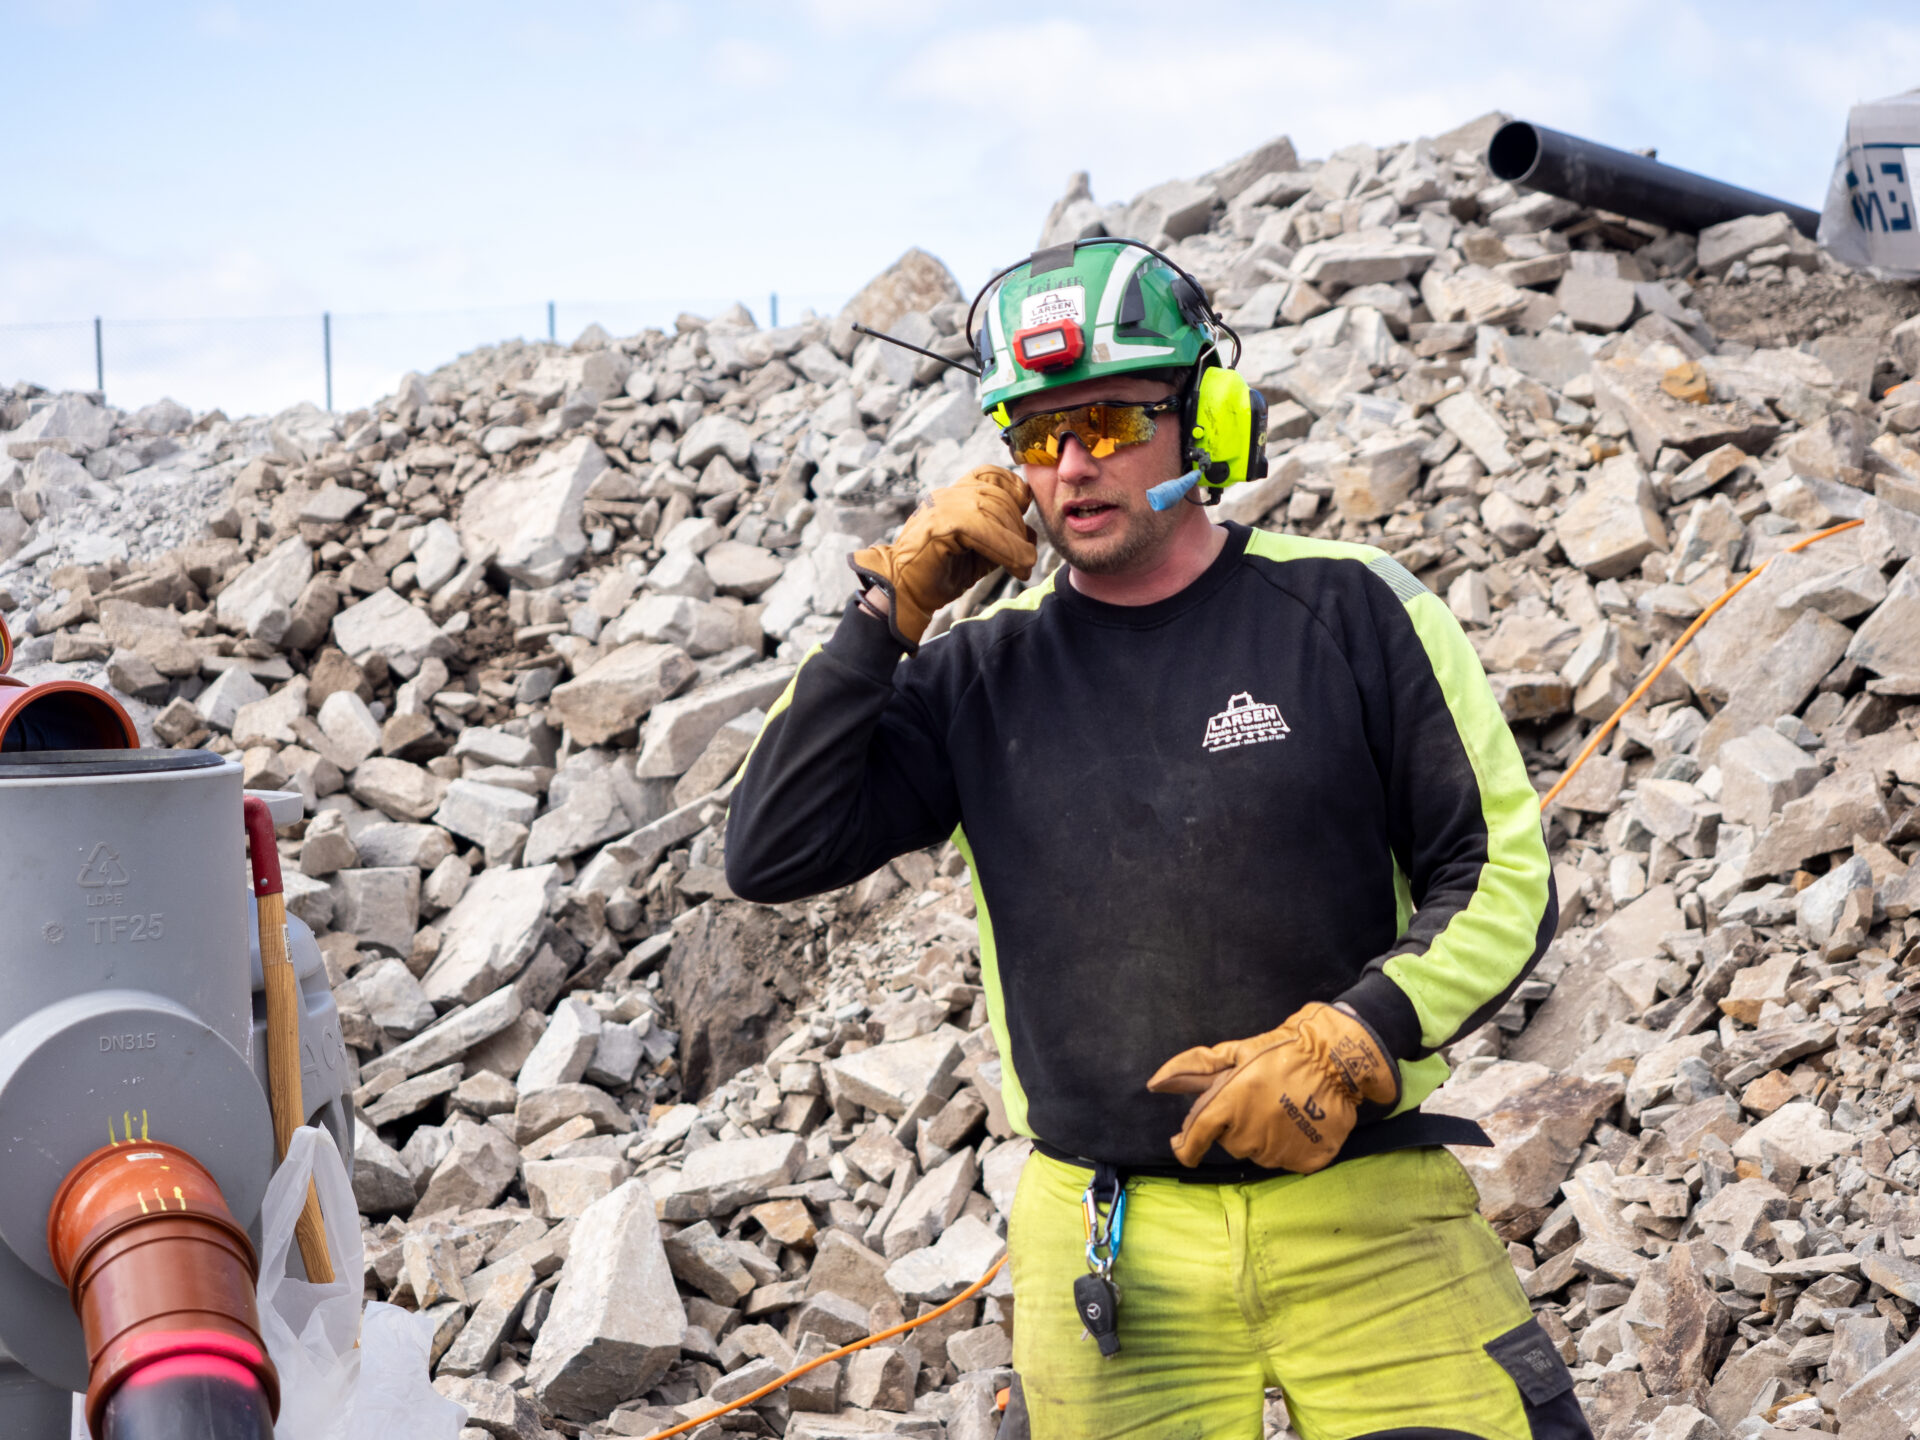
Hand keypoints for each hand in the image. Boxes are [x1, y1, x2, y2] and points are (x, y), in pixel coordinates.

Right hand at [850, 466, 1035, 649]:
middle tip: (1027, 558)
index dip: (1013, 486)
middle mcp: (946, 496)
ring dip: (1014, 541)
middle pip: (995, 494)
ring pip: (990, 510)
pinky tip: (1017, 565)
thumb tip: (1032, 535)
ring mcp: (939, 506)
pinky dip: (1004, 547)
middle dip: (1017, 525)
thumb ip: (1002, 539)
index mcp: (954, 496)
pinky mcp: (938, 524)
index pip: (988, 474)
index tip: (1027, 511)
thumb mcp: (980, 553)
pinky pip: (980, 528)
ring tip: (1024, 565)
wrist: (906, 593)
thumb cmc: (941, 574)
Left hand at [1146, 1003, 1399, 1171]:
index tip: (1182, 1147)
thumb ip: (1193, 1068)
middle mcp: (1250, 1135)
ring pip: (1258, 1153)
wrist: (1336, 1060)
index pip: (1197, 1137)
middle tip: (1257, 1100)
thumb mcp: (1235, 1052)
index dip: (1187, 1147)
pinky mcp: (1306, 1162)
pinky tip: (1299, 1123)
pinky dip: (1289, 1146)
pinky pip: (1287, 1161)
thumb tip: (1155, 1083)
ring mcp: (1280, 1152)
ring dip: (1263, 1136)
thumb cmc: (1281, 1051)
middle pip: (1230, 1142)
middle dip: (1236, 1124)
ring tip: (1281, 1108)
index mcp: (1229, 1106)